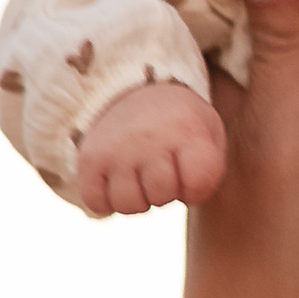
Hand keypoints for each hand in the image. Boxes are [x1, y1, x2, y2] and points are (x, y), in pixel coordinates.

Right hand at [74, 81, 228, 218]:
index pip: (198, 183)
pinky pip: (95, 202)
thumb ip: (208, 173)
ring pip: (127, 204)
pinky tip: (115, 182)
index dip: (195, 189)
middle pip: (161, 196)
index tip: (189, 171)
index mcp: (188, 129)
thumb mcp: (208, 135)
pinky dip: (105, 201)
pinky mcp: (89, 158)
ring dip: (136, 199)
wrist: (134, 92)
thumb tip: (184, 199)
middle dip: (165, 192)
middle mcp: (149, 137)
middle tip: (161, 168)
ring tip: (139, 176)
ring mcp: (117, 148)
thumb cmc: (180, 126)